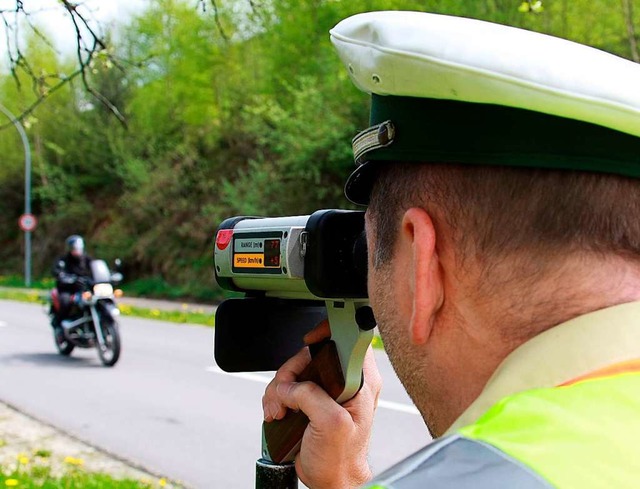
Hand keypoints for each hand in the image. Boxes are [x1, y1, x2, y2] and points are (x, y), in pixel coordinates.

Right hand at [262, 321, 382, 487]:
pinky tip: (278, 413)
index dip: (328, 333)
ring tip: (279, 411)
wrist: (331, 478)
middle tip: (284, 395)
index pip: (350, 338)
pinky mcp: (311, 398)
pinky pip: (288, 385)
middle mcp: (345, 380)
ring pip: (295, 370)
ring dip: (279, 389)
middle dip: (290, 372)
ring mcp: (326, 389)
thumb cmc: (341, 458)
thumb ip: (311, 397)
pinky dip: (277, 398)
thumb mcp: (331, 425)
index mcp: (360, 380)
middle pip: (312, 353)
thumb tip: (289, 387)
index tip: (309, 342)